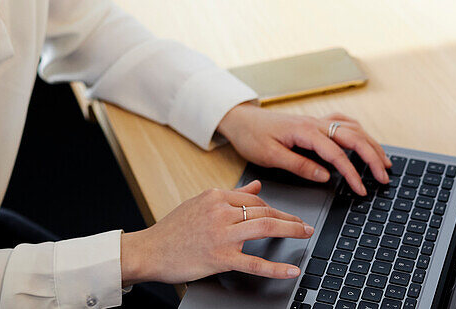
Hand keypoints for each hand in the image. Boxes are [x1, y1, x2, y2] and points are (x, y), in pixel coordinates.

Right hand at [120, 180, 313, 285]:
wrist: (149, 251)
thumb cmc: (172, 230)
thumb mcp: (200, 204)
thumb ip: (230, 195)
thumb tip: (257, 186)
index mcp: (215, 196)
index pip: (254, 199)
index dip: (274, 208)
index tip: (285, 216)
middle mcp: (220, 211)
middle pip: (265, 211)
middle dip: (289, 218)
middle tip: (305, 225)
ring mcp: (221, 234)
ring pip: (265, 228)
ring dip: (291, 231)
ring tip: (305, 234)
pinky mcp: (220, 257)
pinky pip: (255, 263)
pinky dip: (276, 268)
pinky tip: (291, 269)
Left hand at [216, 104, 391, 196]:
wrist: (240, 119)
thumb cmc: (252, 137)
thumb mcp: (270, 156)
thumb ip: (299, 165)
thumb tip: (325, 176)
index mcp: (305, 132)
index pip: (337, 154)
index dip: (352, 173)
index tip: (361, 190)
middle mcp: (314, 123)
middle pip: (353, 137)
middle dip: (372, 157)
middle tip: (384, 177)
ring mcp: (316, 121)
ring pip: (352, 128)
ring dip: (370, 143)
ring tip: (384, 161)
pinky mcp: (313, 122)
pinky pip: (342, 122)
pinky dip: (358, 131)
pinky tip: (364, 140)